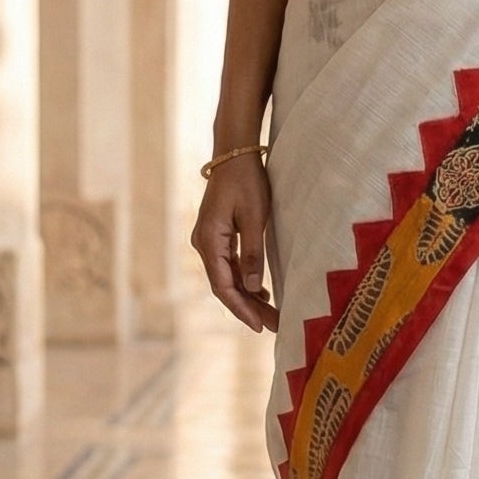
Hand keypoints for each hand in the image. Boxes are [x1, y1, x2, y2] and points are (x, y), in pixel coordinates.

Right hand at [191, 151, 277, 331]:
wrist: (235, 152)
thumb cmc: (247, 181)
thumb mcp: (254, 217)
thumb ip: (252, 254)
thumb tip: (252, 289)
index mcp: (209, 241)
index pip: (223, 286)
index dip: (242, 309)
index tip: (260, 326)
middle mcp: (203, 243)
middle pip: (224, 286)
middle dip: (248, 308)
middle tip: (274, 326)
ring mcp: (209, 240)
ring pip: (227, 277)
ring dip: (247, 297)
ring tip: (270, 315)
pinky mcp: (218, 234)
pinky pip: (228, 265)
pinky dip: (243, 281)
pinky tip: (260, 292)